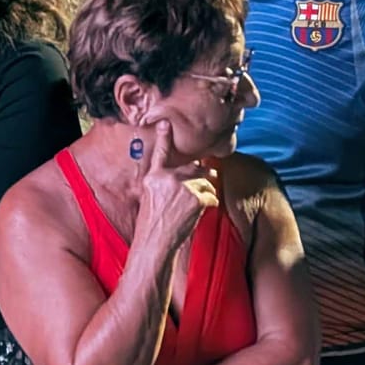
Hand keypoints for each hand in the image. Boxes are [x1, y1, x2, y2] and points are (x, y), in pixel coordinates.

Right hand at [135, 120, 217, 248]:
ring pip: (206, 182)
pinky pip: (211, 196)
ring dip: (206, 193)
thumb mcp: (152, 197)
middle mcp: (167, 177)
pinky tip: (197, 214)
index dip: (164, 136)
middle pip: (194, 169)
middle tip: (198, 193)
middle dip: (202, 178)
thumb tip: (193, 172)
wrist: (155, 242)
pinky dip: (209, 205)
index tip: (166, 123)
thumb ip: (167, 182)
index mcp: (153, 177)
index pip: (160, 153)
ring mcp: (181, 186)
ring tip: (193, 208)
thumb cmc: (154, 223)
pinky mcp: (195, 197)